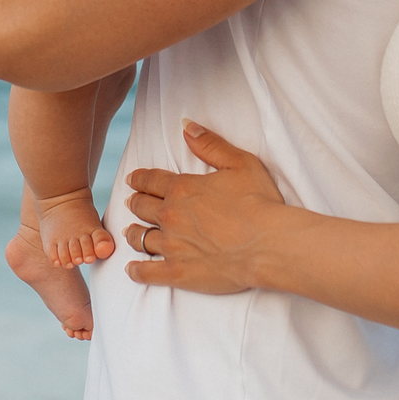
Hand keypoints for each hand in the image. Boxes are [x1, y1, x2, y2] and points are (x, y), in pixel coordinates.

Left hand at [125, 119, 291, 293]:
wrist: (268, 245)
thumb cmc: (259, 202)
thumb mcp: (240, 163)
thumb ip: (210, 144)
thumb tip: (186, 126)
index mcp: (182, 189)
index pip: (150, 180)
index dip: (139, 179)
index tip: (132, 180)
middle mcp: (170, 215)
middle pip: (141, 207)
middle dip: (135, 203)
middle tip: (131, 203)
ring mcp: (171, 246)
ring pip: (140, 238)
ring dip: (133, 234)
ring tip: (130, 233)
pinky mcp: (177, 272)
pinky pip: (146, 272)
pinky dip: (136, 270)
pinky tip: (131, 269)